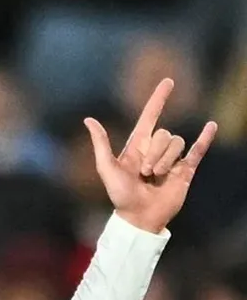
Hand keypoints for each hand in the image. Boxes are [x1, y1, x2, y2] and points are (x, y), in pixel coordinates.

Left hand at [84, 78, 216, 233]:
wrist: (139, 217)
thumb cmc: (119, 194)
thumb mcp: (107, 167)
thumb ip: (101, 143)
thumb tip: (89, 120)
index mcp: (137, 145)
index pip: (150, 116)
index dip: (159, 99)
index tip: (168, 82)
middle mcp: (155, 149)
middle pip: (164, 135)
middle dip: (154, 153)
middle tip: (144, 173)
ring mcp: (172, 159)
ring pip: (177, 144)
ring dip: (166, 160)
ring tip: (155, 177)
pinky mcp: (185, 170)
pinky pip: (198, 150)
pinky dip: (205, 138)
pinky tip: (211, 126)